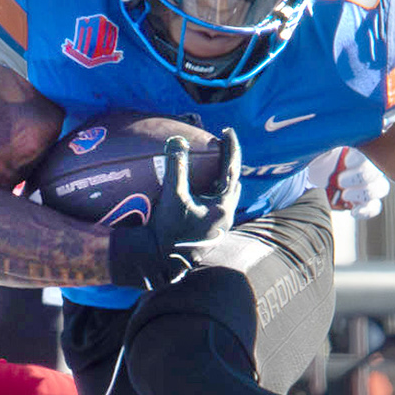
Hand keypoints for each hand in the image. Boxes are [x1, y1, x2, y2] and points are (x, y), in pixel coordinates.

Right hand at [167, 127, 240, 241]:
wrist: (161, 263)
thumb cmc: (169, 232)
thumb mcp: (173, 197)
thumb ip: (176, 167)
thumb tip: (177, 140)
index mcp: (223, 206)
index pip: (232, 170)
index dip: (231, 148)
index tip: (226, 131)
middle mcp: (225, 215)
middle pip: (233, 181)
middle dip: (228, 162)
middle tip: (220, 145)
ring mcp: (217, 224)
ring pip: (225, 193)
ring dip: (221, 176)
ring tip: (213, 162)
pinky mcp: (207, 228)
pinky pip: (214, 202)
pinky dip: (211, 188)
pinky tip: (201, 186)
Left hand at [307, 147, 389, 217]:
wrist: (305, 180)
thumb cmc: (312, 159)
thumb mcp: (315, 148)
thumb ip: (323, 142)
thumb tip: (323, 134)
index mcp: (356, 149)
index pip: (370, 150)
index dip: (361, 158)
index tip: (345, 161)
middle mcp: (366, 165)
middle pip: (378, 170)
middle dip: (360, 177)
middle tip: (340, 181)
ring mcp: (366, 184)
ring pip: (380, 188)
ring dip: (364, 193)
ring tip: (344, 195)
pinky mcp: (362, 202)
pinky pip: (374, 207)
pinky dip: (366, 210)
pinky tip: (353, 211)